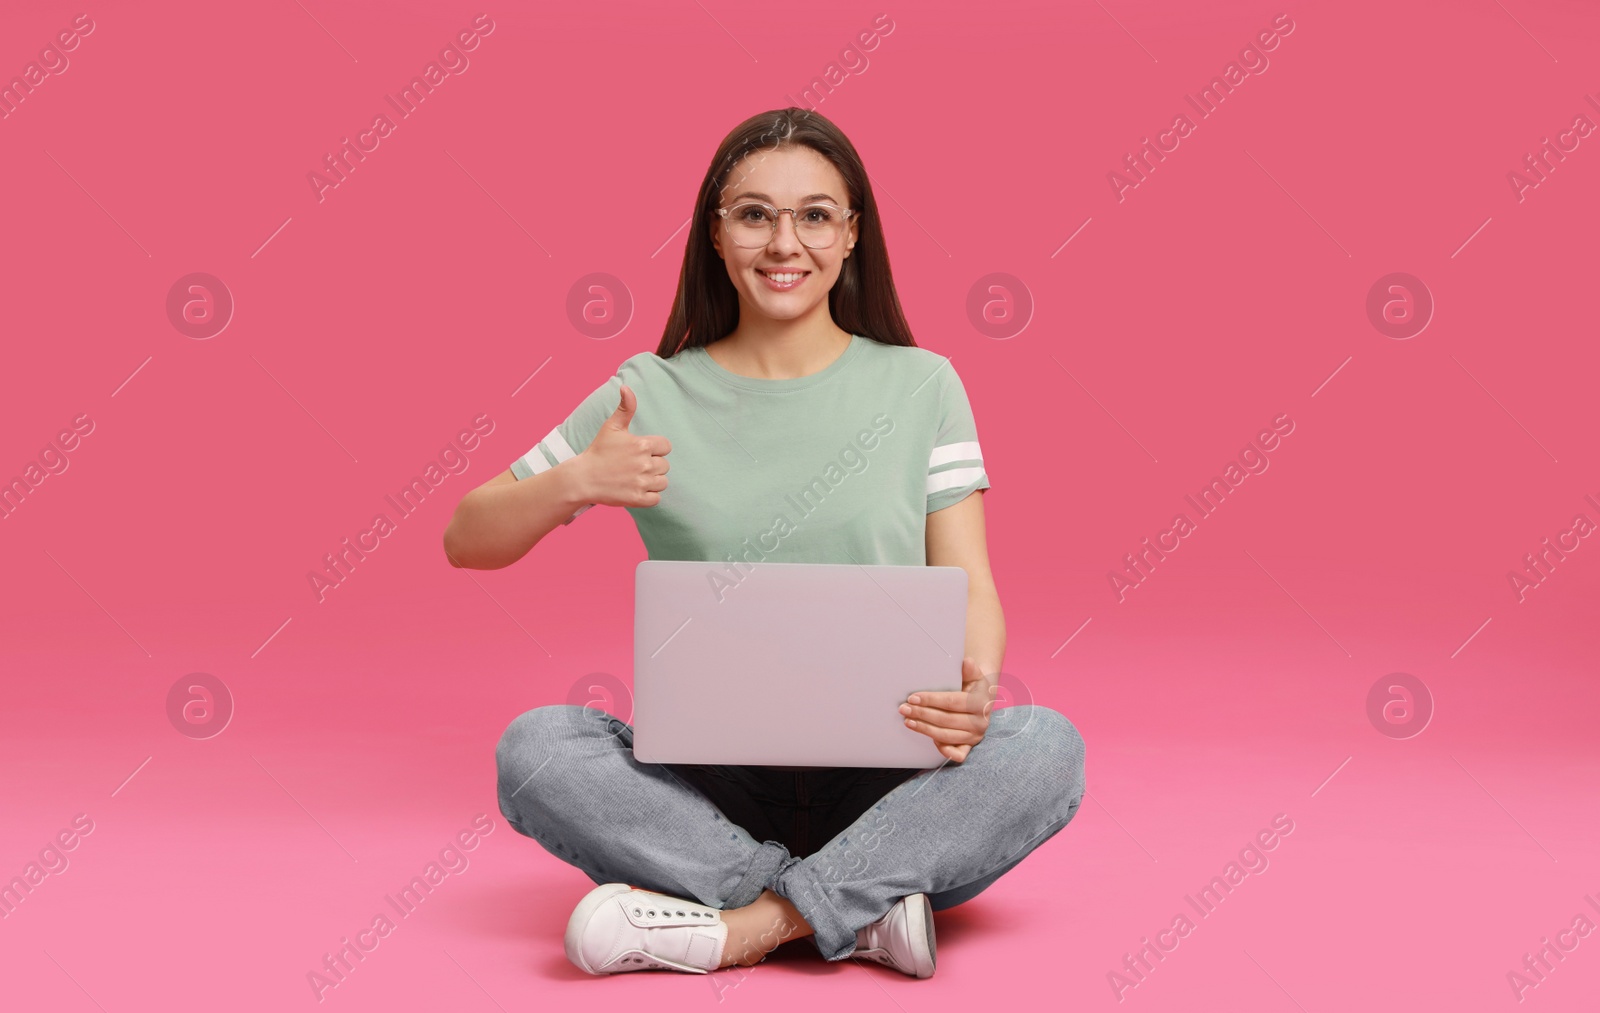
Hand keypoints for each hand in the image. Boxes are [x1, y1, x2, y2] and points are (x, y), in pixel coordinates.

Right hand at [573, 384, 670, 507]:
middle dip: (653, 465)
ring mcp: (642, 482)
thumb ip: (625, 408)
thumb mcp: (611, 427)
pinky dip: (649, 496)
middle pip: (665, 466)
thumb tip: (626, 387)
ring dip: (653, 481)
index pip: (666, 447)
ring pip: (663, 482)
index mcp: (642, 445)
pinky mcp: (638, 499)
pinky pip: (656, 499)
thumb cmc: (598, 451)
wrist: (583, 478)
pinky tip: (636, 489)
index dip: (655, 449)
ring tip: (636, 478)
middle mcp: (645, 464)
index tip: (640, 452)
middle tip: (634, 466)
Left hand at [899, 657, 995, 763]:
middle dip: (922, 714)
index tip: (913, 698)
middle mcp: (980, 722)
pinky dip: (945, 750)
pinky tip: (930, 741)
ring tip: (908, 721)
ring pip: (947, 736)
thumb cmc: (973, 686)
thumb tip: (966, 662)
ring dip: (925, 729)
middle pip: (946, 720)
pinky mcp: (970, 746)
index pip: (952, 702)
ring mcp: (975, 736)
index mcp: (980, 703)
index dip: (931, 700)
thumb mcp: (974, 675)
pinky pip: (958, 754)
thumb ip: (970, 669)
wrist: (983, 701)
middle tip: (904, 708)